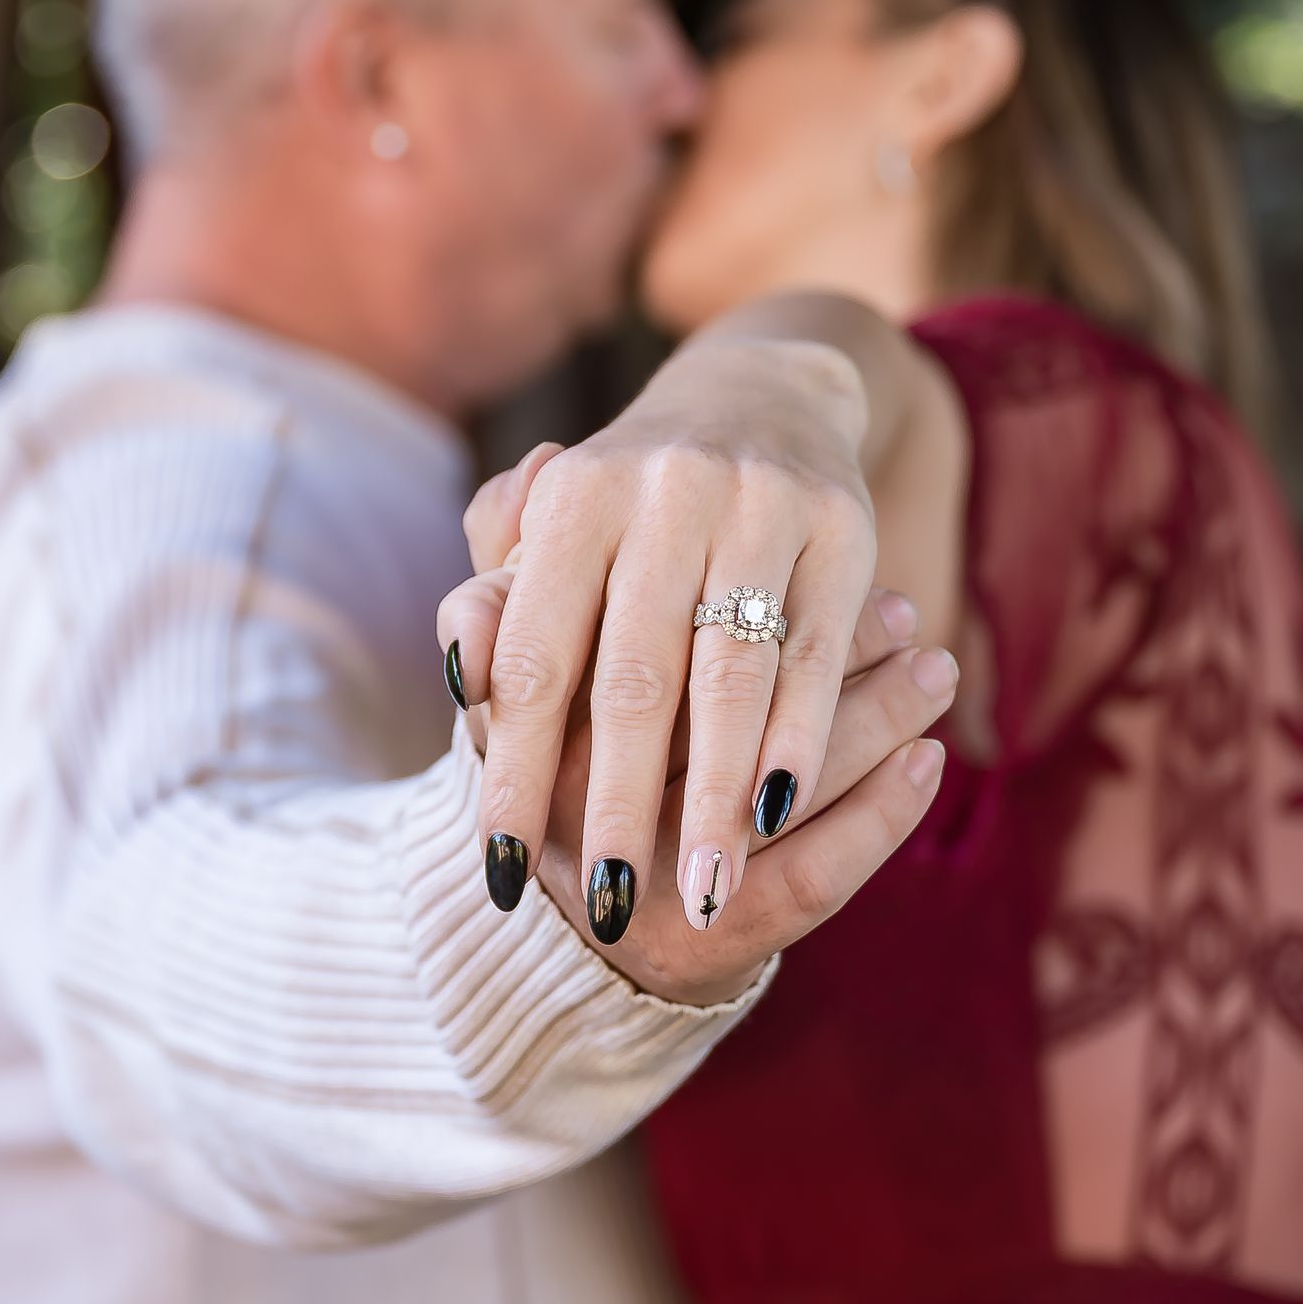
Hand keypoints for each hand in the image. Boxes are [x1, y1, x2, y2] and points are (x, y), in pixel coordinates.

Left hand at [439, 334, 915, 934]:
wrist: (769, 392)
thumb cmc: (632, 507)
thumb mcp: (553, 538)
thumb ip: (496, 608)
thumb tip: (461, 680)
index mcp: (574, 499)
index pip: (534, 659)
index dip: (516, 770)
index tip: (500, 873)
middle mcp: (664, 493)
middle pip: (636, 678)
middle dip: (621, 806)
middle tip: (610, 911)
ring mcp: (758, 506)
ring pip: (733, 677)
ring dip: (719, 798)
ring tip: (707, 894)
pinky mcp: (842, 529)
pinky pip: (816, 655)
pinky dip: (798, 741)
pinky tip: (779, 816)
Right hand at [453, 582, 954, 1003]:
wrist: (584, 921)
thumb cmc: (571, 743)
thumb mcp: (523, 673)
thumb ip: (507, 571)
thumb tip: (533, 473)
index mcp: (540, 751)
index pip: (639, 661)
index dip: (739, 610)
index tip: (830, 555)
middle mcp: (591, 822)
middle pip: (720, 710)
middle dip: (827, 663)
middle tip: (912, 613)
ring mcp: (658, 896)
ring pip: (786, 795)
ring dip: (872, 722)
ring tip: (939, 667)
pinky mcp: (713, 945)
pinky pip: (814, 878)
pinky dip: (881, 817)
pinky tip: (930, 763)